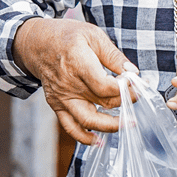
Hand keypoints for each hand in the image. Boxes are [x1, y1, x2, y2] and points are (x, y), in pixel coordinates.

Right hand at [12, 17, 133, 144]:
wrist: (37, 43)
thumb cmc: (67, 36)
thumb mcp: (94, 36)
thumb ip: (114, 56)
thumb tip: (133, 72)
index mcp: (78, 63)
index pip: (105, 86)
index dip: (125, 89)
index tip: (138, 84)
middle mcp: (68, 84)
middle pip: (103, 103)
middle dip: (126, 102)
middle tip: (139, 97)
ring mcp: (62, 97)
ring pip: (88, 120)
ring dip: (111, 126)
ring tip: (129, 123)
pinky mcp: (57, 105)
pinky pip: (70, 127)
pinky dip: (84, 138)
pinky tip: (99, 141)